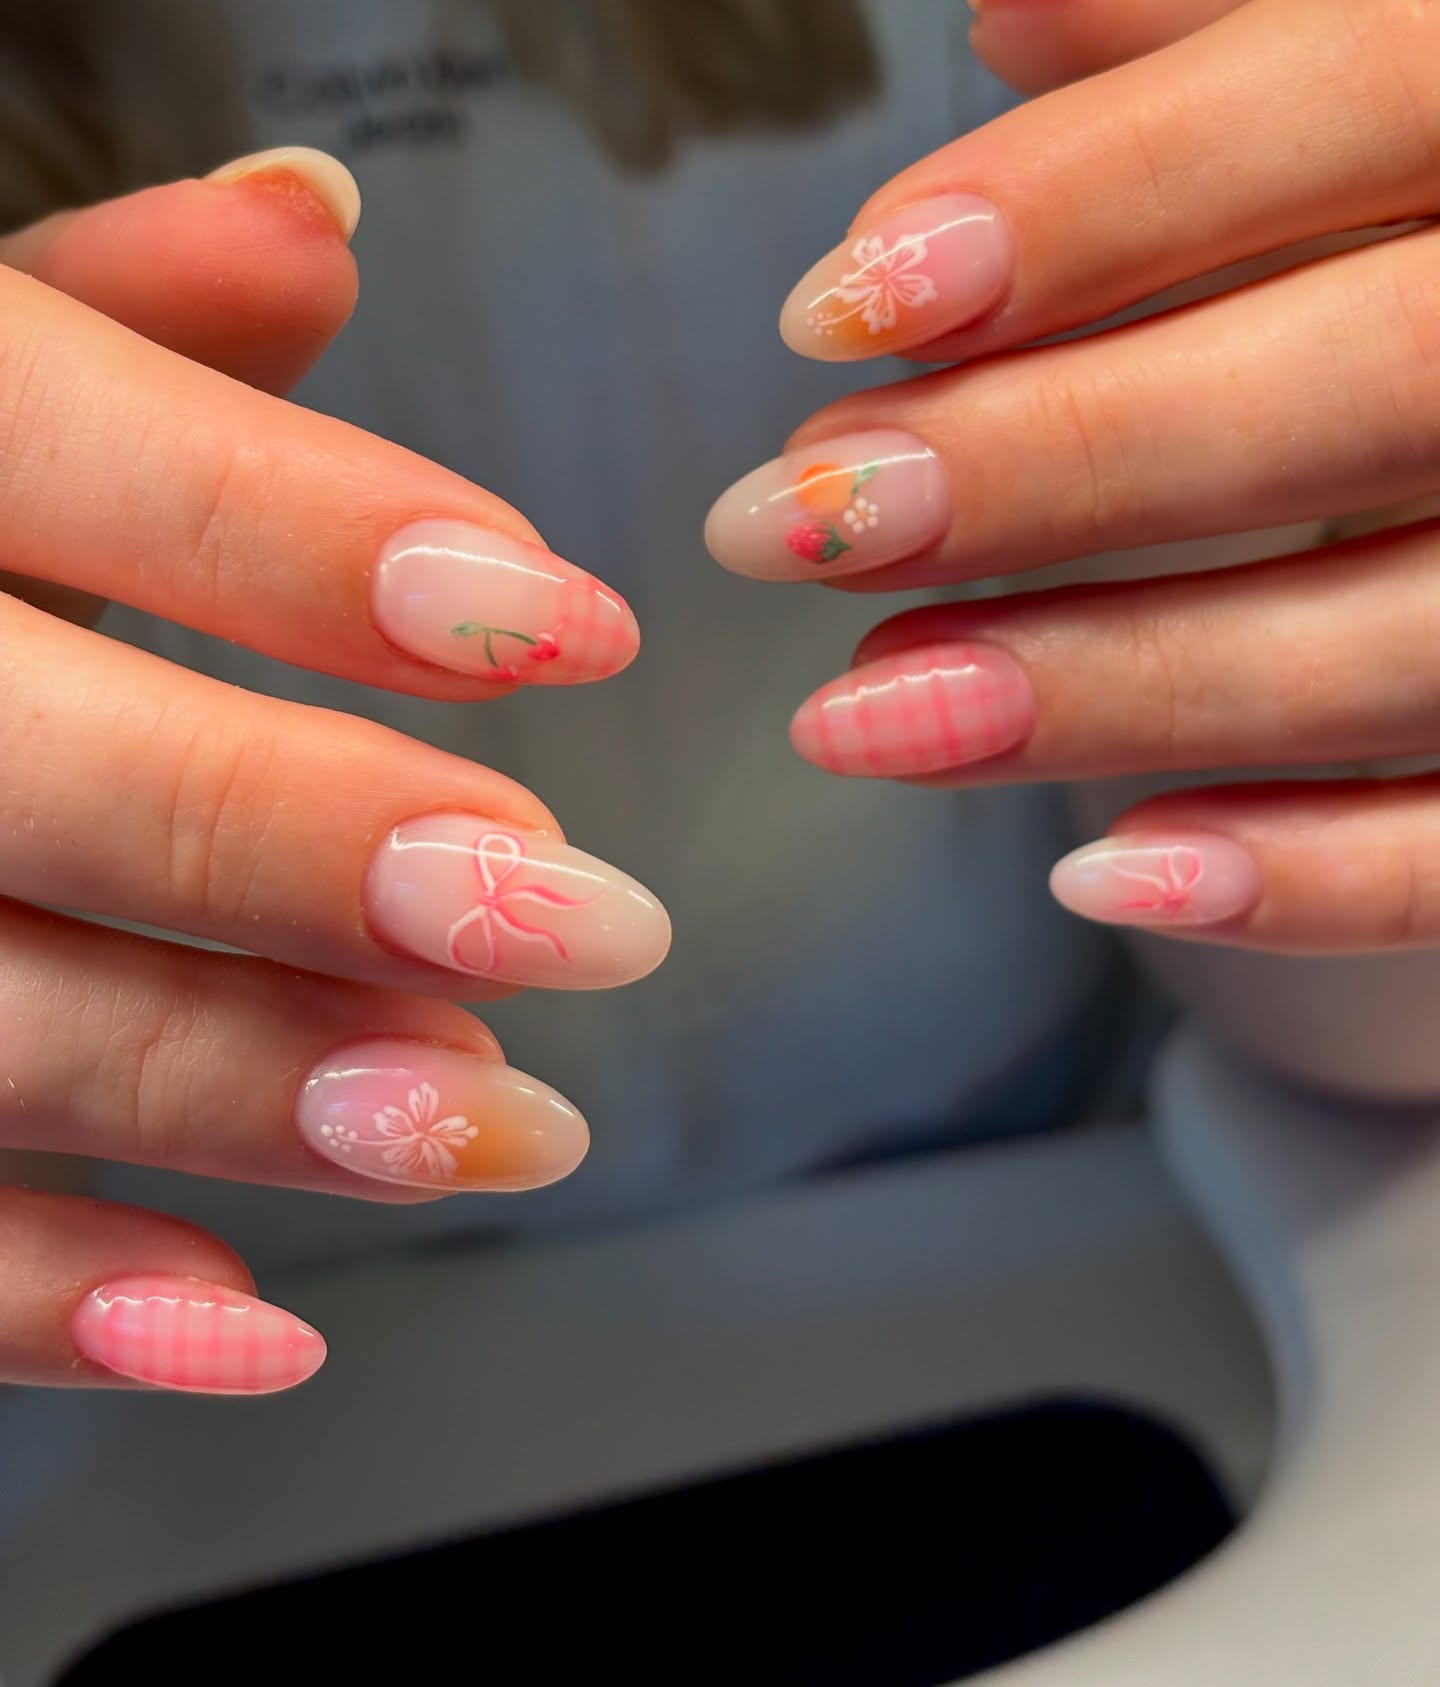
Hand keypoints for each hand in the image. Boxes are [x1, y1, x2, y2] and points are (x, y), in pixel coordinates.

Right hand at [0, 150, 668, 1394]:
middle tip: (584, 922)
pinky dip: (56, 1303)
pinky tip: (256, 1328)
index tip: (568, 626)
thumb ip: (113, 322)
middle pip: (61, 774)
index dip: (328, 548)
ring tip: (492, 1126)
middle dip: (333, 855)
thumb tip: (311, 228)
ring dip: (256, 1092)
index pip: (83, 444)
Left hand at [707, 0, 1439, 957]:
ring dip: (1109, 689)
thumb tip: (1009, 15)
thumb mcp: (1393, 71)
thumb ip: (1224, 35)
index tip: (835, 309)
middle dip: (1053, 465)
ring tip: (864, 715)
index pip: (1351, 92)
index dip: (1091, 205)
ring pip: (1401, 640)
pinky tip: (1095, 879)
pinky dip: (1300, 879)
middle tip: (794, 527)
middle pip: (1362, 387)